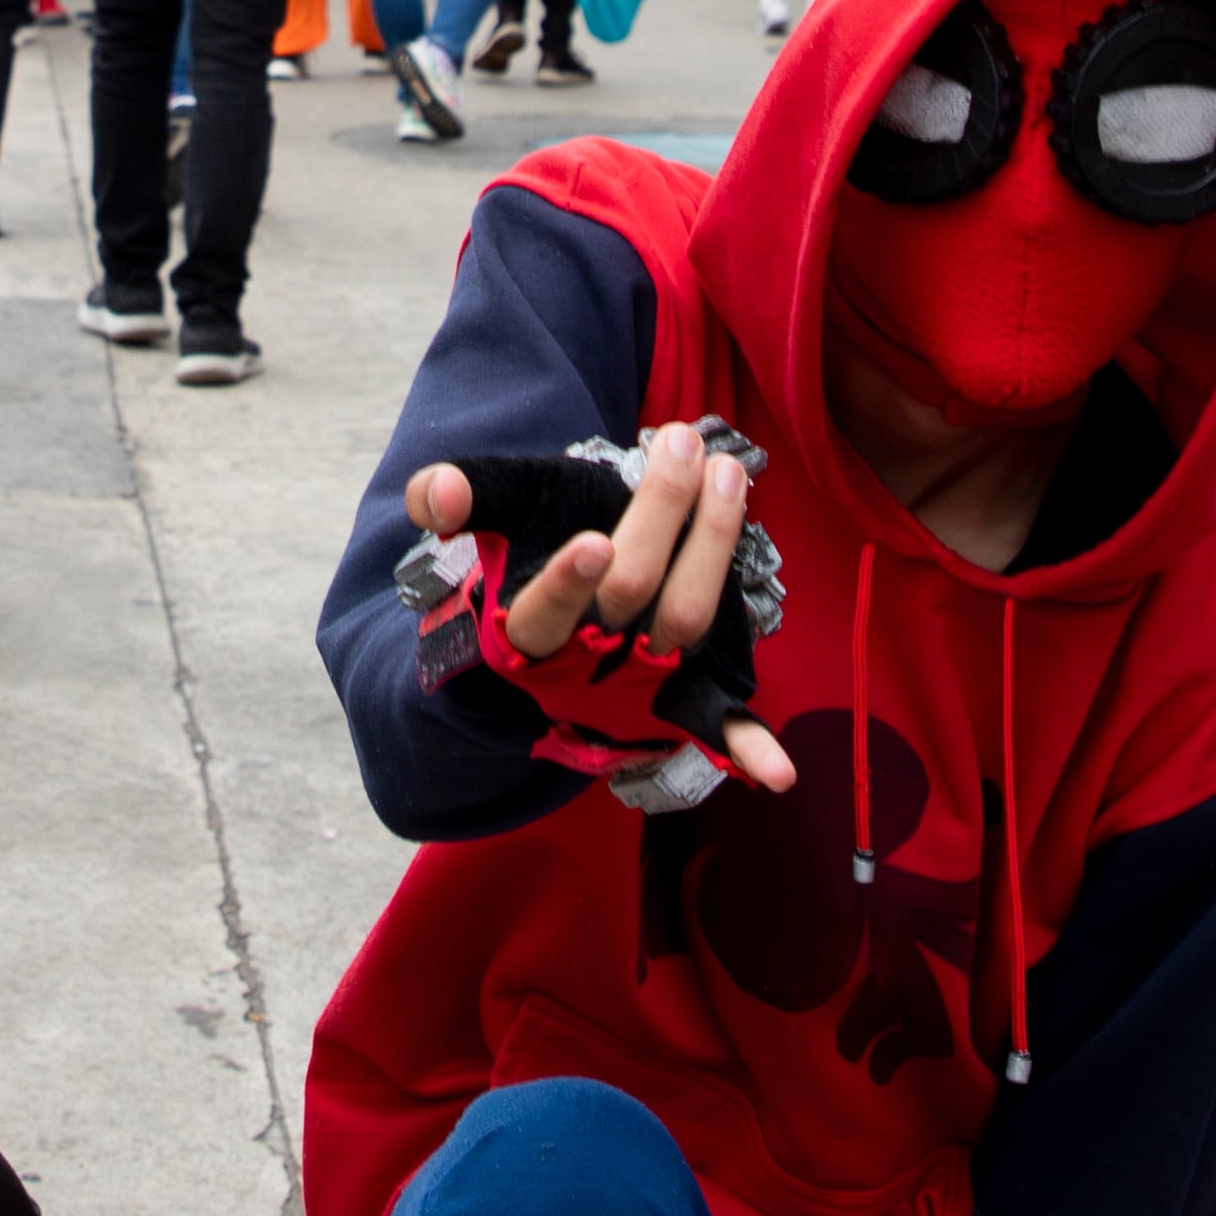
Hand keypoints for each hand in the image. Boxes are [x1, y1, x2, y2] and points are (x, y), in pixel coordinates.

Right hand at [406, 425, 793, 790]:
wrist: (551, 637)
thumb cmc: (527, 561)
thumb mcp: (494, 521)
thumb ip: (461, 496)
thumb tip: (434, 496)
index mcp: (526, 630)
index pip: (544, 613)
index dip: (568, 584)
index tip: (594, 541)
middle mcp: (586, 663)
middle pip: (631, 594)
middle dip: (661, 515)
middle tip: (682, 443)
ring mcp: (639, 682)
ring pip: (684, 621)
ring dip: (712, 550)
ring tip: (728, 476)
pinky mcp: (684, 696)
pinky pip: (718, 729)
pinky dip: (749, 750)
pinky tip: (781, 773)